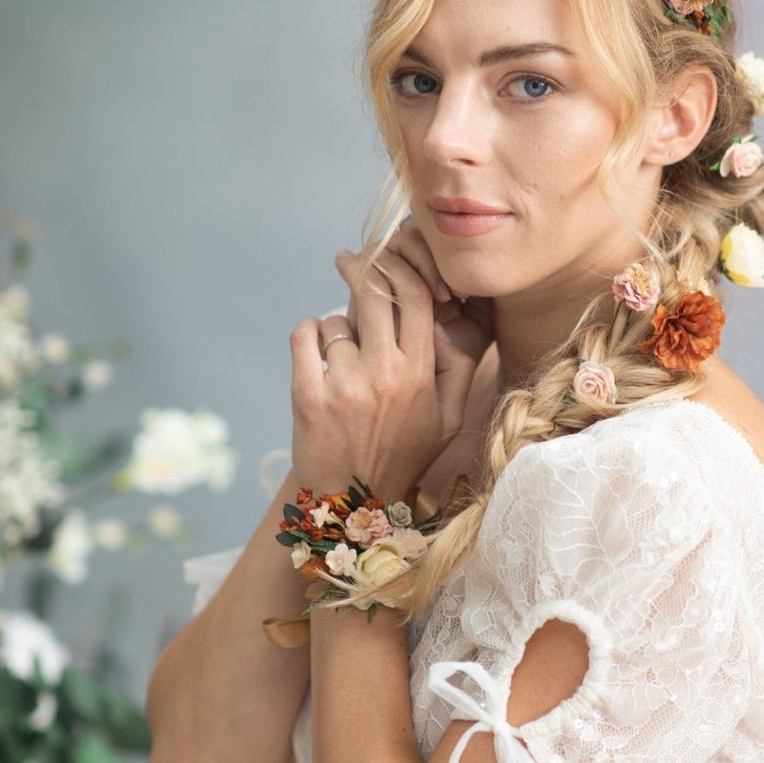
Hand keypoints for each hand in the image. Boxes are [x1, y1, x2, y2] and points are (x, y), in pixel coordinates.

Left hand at [288, 222, 493, 497]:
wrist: (353, 503)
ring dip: (337, 327)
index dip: (404, 268)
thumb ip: (458, 369)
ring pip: (337, 320)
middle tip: (350, 261)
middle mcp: (386, 375)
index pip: (417, 295)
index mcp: (421, 374)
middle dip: (363, 270)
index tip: (388, 259)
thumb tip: (454, 317)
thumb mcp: (448, 420)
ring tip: (341, 354)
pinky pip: (304, 335)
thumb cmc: (403, 454)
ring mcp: (345, 384)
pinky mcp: (308, 394)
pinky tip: (316, 353)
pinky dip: (308, 336)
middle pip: (376, 292)